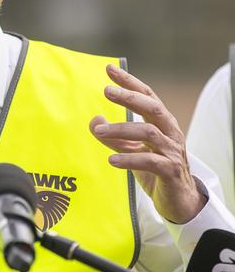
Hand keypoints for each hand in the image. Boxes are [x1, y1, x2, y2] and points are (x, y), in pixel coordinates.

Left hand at [89, 64, 205, 223]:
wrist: (178, 202)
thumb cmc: (155, 170)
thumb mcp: (131, 150)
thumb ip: (113, 136)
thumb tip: (94, 120)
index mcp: (161, 123)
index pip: (147, 96)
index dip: (130, 81)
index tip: (110, 69)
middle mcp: (170, 133)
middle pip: (152, 108)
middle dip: (129, 97)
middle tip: (106, 91)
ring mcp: (172, 151)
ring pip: (149, 133)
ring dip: (121, 129)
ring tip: (99, 132)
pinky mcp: (171, 171)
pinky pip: (150, 161)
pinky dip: (129, 158)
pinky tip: (112, 160)